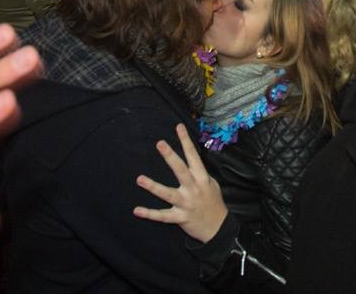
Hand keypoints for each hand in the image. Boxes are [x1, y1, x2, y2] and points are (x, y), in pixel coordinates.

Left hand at [133, 124, 227, 243]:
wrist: (218, 228)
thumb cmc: (214, 203)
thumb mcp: (212, 184)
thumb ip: (200, 173)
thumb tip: (191, 160)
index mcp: (202, 178)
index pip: (193, 156)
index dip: (186, 141)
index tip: (178, 127)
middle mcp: (194, 189)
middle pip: (181, 170)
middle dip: (171, 157)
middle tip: (160, 144)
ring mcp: (186, 203)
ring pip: (168, 194)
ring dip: (153, 187)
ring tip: (140, 179)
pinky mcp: (180, 217)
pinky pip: (163, 216)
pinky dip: (149, 214)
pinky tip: (137, 210)